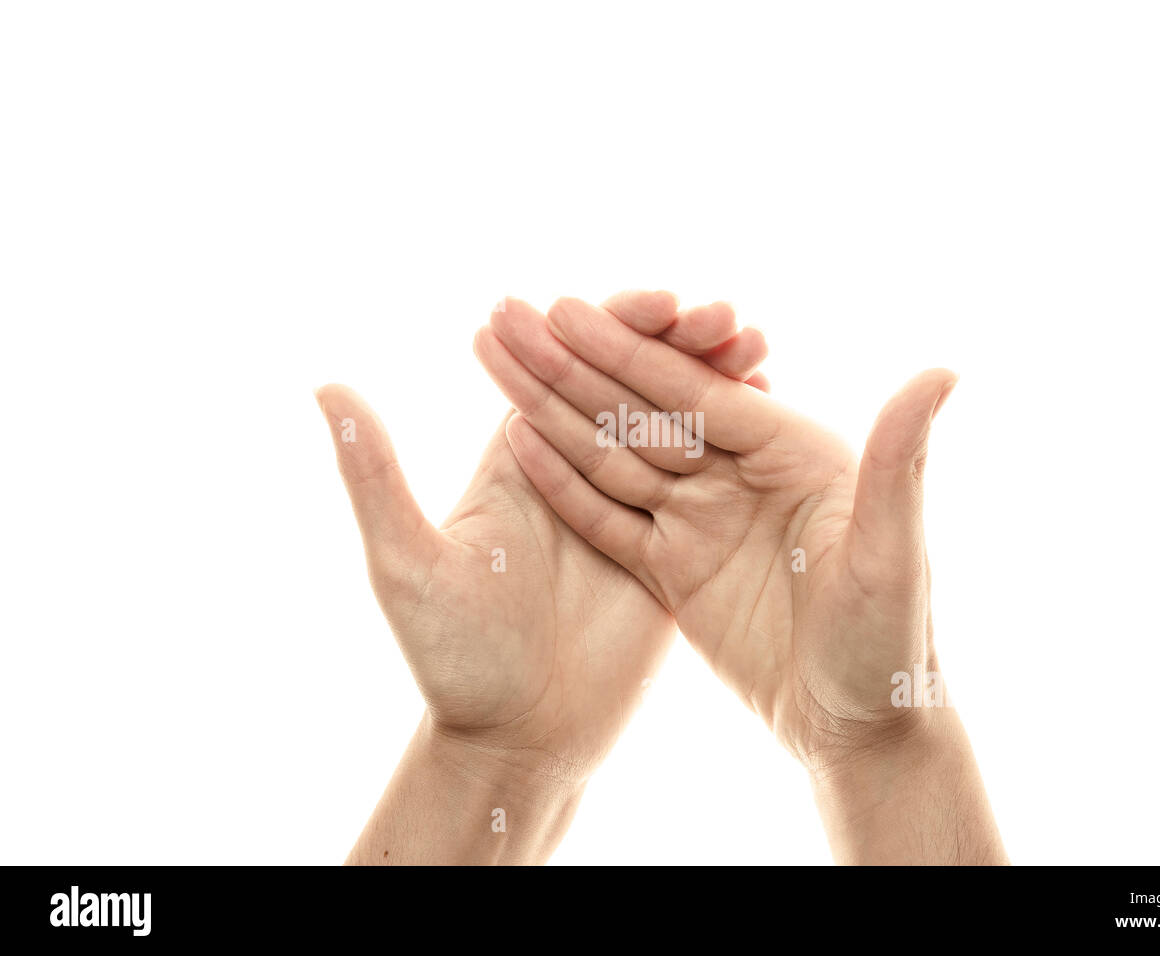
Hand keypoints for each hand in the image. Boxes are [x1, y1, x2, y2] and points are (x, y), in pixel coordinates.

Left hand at [319, 291, 768, 861]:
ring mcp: (630, 505)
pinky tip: (776, 410)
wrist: (517, 739)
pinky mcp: (672, 549)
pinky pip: (709, 482)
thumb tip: (326, 384)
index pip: (568, 364)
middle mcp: (577, 468)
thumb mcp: (405, 565)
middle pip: (632, 379)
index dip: (614, 323)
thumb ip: (374, 477)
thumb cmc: (453, 659)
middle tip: (722, 317)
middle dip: (678, 338)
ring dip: (715, 378)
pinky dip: (738, 440)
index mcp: (520, 455)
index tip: (661, 303)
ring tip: (756, 346)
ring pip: (677, 419)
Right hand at [474, 296, 955, 771]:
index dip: (628, 349)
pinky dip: (564, 481)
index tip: (566, 309)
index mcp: (788, 452)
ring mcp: (703, 520)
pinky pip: (609, 517)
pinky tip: (518, 440)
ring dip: (552, 408)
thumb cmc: (894, 644)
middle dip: (571, 364)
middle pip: (640, 409)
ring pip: (613, 453)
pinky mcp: (676, 569)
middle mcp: (740, 474)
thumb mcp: (894, 552)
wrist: (861, 729)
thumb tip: (944, 368)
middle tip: (508, 316)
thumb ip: (900, 460)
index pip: (692, 390)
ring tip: (497, 361)